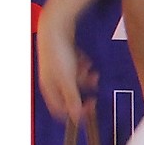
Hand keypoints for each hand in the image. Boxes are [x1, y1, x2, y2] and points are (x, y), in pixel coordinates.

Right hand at [36, 3, 97, 121]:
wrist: (55, 27)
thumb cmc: (57, 51)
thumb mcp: (67, 79)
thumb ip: (72, 98)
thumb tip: (76, 117)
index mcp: (49, 87)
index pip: (60, 109)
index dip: (75, 112)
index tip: (89, 110)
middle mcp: (52, 79)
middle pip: (70, 94)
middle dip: (83, 92)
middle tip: (94, 91)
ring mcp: (58, 68)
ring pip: (75, 80)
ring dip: (85, 78)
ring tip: (92, 73)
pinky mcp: (64, 58)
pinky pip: (77, 68)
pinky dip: (83, 66)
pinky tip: (85, 62)